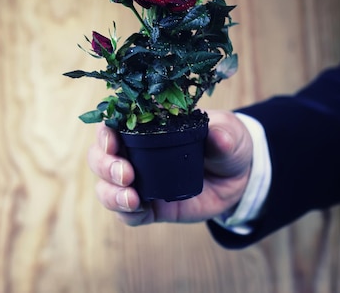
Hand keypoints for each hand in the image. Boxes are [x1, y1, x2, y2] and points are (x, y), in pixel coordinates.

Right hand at [87, 110, 253, 225]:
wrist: (239, 179)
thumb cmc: (227, 144)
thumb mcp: (230, 134)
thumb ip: (223, 135)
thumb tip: (218, 136)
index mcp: (146, 126)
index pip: (113, 125)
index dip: (105, 133)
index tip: (112, 141)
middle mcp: (135, 153)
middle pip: (100, 157)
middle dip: (104, 165)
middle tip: (125, 174)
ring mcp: (139, 181)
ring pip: (106, 187)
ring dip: (111, 193)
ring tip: (131, 198)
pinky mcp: (149, 208)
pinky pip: (127, 214)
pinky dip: (126, 213)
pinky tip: (137, 210)